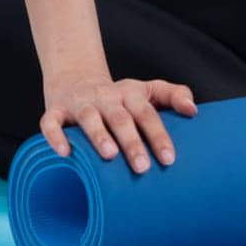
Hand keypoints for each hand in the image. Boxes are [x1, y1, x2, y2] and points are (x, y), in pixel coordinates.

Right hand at [40, 71, 197, 171]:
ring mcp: (80, 103)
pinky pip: (51, 122)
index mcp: (131, 94)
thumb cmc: (120, 97)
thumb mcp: (148, 90)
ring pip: (89, 118)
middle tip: (143, 166)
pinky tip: (65, 152)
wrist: (77, 78)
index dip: (158, 135)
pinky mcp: (55, 110)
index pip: (148, 113)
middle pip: (121, 118)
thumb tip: (194, 110)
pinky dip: (55, 136)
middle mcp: (106, 97)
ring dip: (99, 135)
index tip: (169, 159)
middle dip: (132, 142)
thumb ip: (174, 95)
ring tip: (109, 155)